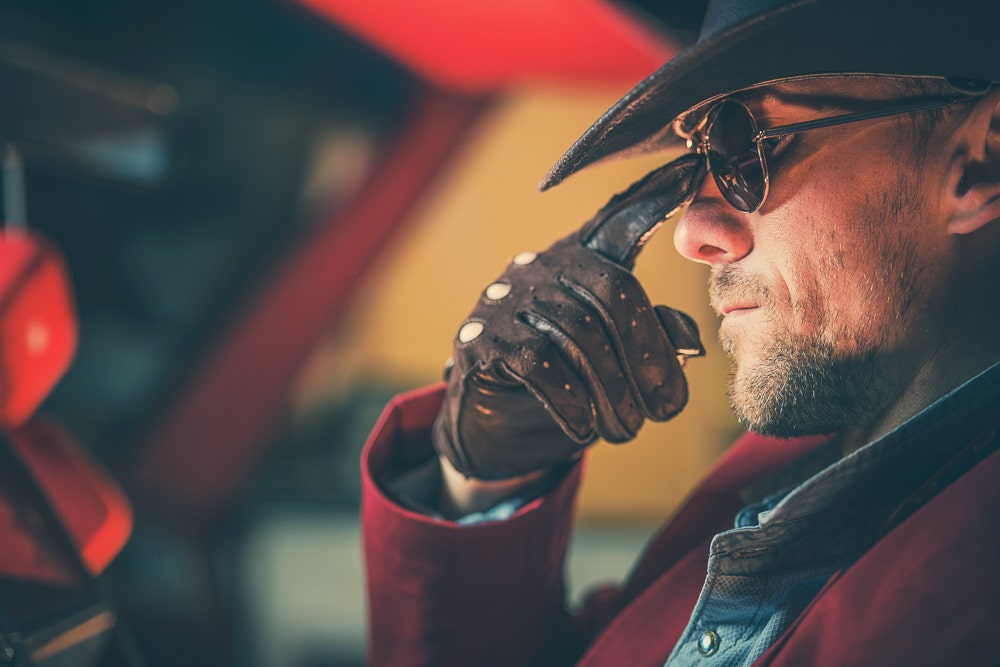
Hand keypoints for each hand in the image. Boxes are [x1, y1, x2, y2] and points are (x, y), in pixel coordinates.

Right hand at [433, 153, 707, 479]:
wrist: (494, 426)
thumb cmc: (568, 385)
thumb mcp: (617, 362)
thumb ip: (652, 339)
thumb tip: (689, 344)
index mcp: (581, 261)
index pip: (619, 222)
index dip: (654, 197)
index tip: (691, 169)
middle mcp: (544, 267)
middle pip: (614, 294)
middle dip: (648, 359)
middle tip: (666, 411)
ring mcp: (507, 298)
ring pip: (579, 335)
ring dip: (613, 393)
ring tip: (628, 431)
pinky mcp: (481, 337)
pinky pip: (537, 362)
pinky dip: (570, 401)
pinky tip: (584, 429)